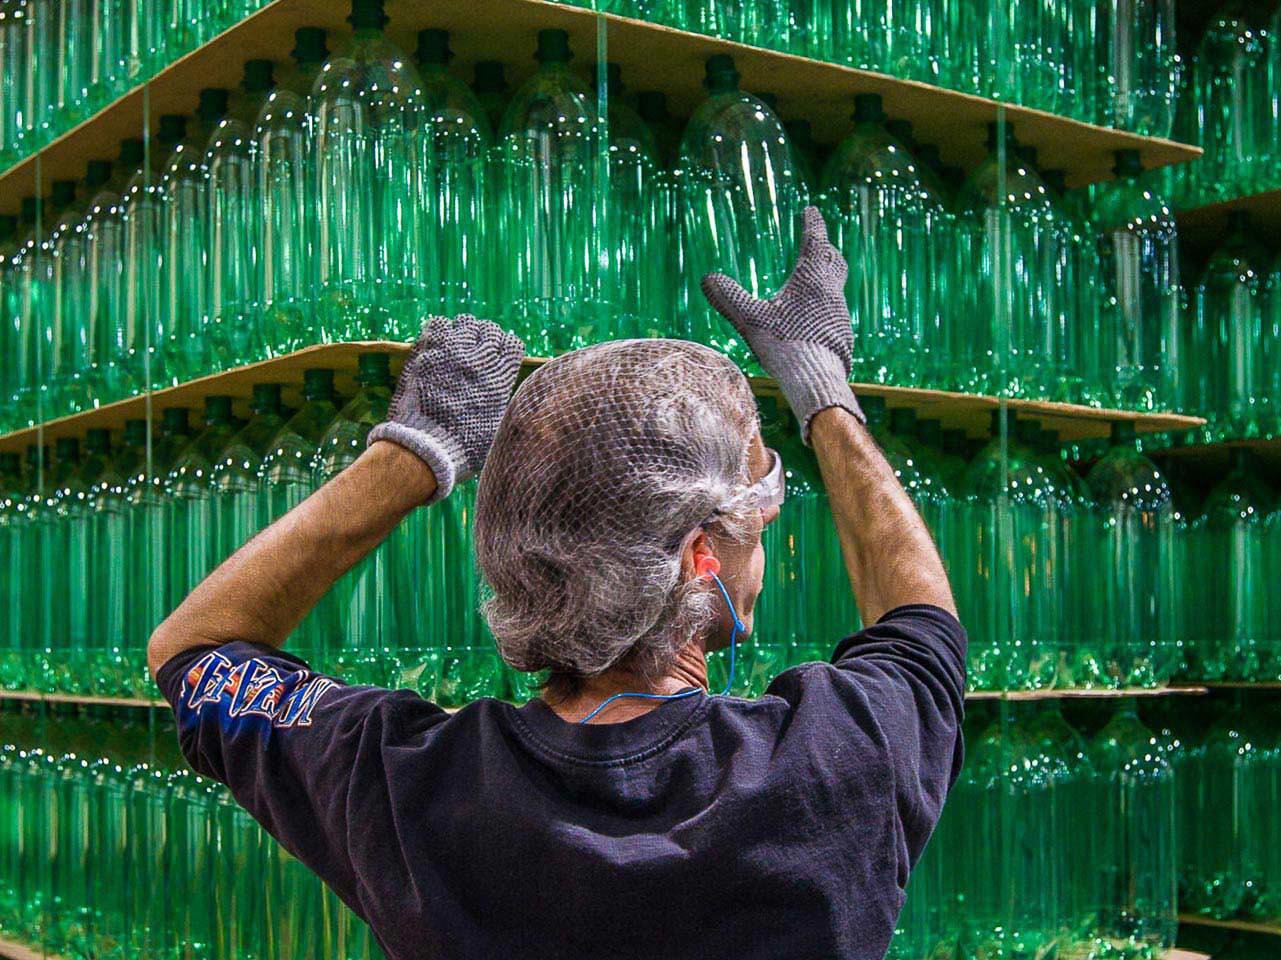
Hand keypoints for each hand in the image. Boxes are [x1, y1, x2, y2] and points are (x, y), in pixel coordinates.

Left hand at [367, 315, 524, 502]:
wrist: (427, 448)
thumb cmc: (464, 447)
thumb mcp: (497, 427)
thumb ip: (504, 404)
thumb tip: (508, 396)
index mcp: (500, 378)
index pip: (512, 344)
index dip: (506, 349)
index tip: (499, 357)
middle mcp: (479, 361)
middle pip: (490, 330)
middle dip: (485, 339)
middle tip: (476, 352)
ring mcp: (452, 354)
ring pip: (466, 322)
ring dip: (464, 332)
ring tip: (457, 346)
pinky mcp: (427, 354)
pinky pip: (438, 325)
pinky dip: (441, 331)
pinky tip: (439, 345)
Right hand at [700, 206, 862, 442]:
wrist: (816, 377)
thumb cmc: (784, 344)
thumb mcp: (750, 319)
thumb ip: (729, 298)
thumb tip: (707, 279)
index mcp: (811, 279)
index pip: (814, 241)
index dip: (812, 223)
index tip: (811, 210)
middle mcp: (830, 291)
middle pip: (832, 260)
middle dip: (825, 249)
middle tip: (819, 243)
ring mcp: (839, 312)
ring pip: (835, 286)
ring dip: (825, 278)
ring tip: (813, 281)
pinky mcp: (841, 331)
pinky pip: (834, 310)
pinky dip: (824, 304)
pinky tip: (814, 317)